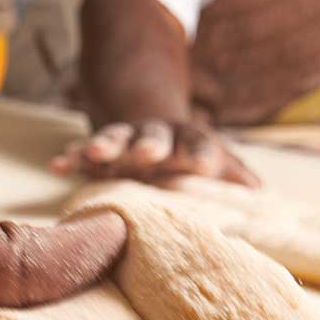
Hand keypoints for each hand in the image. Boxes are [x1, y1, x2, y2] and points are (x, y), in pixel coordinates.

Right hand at [51, 119, 258, 186]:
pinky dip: (71, 157)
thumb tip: (261, 193)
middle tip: (148, 153)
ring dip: (105, 144)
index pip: (199, 145)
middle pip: (153, 137)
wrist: (153, 126)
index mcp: (189, 140)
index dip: (202, 155)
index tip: (204, 167)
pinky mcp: (99, 151)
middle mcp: (156, 137)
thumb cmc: (190, 154)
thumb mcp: (216, 160)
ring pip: (114, 139)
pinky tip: (59, 164)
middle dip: (150, 144)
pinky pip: (82, 152)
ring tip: (94, 153)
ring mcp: (125, 142)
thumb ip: (235, 175)